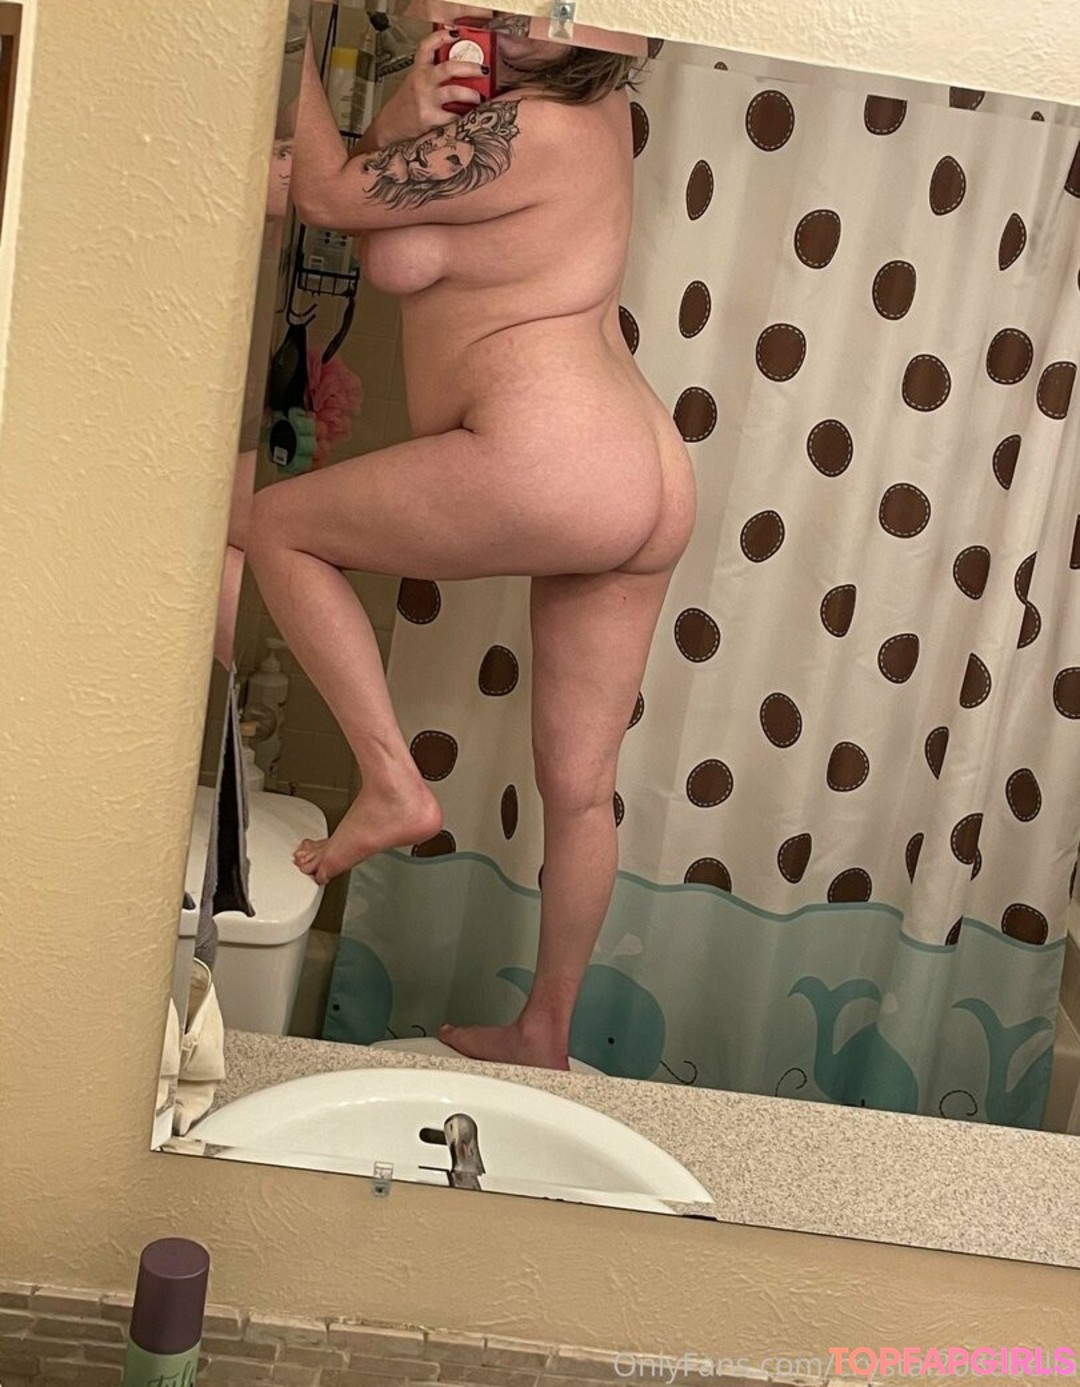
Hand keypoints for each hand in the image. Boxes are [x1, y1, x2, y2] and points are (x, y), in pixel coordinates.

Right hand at [374, 29, 486, 146]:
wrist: (390, 126)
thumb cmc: (406, 105)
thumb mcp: (416, 83)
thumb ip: (434, 76)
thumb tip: (464, 73)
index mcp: (418, 70)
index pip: (427, 47)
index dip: (442, 37)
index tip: (456, 34)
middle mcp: (422, 82)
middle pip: (448, 68)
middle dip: (470, 68)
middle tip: (483, 70)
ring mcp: (425, 99)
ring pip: (453, 91)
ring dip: (471, 94)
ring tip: (479, 97)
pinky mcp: (428, 117)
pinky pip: (451, 116)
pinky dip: (463, 117)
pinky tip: (469, 117)